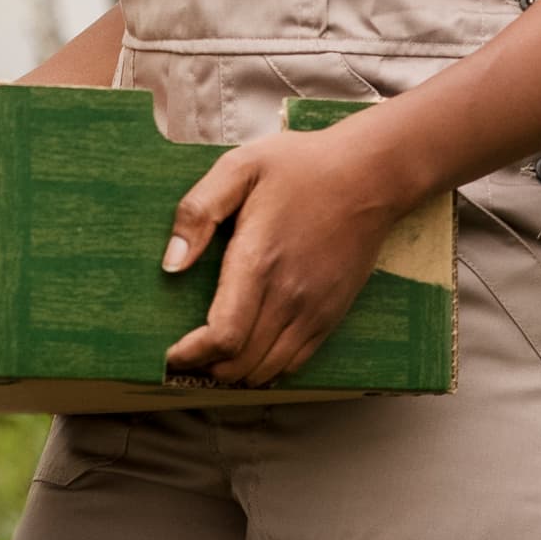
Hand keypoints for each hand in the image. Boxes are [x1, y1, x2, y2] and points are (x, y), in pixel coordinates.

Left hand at [160, 125, 415, 386]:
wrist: (370, 175)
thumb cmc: (301, 167)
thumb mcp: (240, 167)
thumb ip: (198, 212)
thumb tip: (171, 264)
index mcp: (258, 262)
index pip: (224, 337)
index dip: (191, 356)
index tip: (170, 355)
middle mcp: (288, 296)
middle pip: (241, 364)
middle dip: (205, 368)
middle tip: (184, 357)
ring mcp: (314, 310)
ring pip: (267, 370)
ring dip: (234, 372)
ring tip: (211, 358)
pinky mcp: (332, 314)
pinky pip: (296, 362)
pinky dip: (267, 367)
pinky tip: (249, 351)